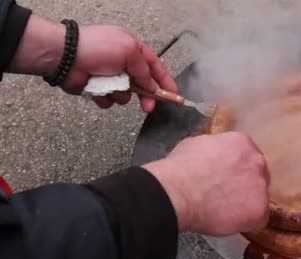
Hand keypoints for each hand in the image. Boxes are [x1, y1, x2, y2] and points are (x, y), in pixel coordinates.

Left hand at [62, 25, 176, 112]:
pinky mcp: (98, 88)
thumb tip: (151, 86)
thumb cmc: (96, 48)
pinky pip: (109, 100)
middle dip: (146, 96)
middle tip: (148, 107)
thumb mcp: (128, 52)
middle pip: (143, 84)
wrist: (65, 57)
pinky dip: (104, 97)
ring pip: (126, 95)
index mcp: (132, 49)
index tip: (174, 95)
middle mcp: (123, 62)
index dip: (165, 81)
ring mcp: (110, 76)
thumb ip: (144, 70)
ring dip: (120, 94)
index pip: (155, 66)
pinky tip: (97, 90)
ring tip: (109, 87)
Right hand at [142, 132, 270, 235]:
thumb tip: (213, 156)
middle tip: (226, 196)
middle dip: (244, 186)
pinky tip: (228, 222)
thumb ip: (214, 150)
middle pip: (257, 176)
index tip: (226, 179)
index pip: (247, 157)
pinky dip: (245, 223)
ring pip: (259, 198)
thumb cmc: (180, 170)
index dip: (236, 171)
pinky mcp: (260, 210)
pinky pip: (257, 220)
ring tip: (223, 211)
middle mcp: (257, 161)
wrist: (177, 193)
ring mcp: (261, 186)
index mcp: (243, 143)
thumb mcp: (196, 145)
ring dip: (245, 205)